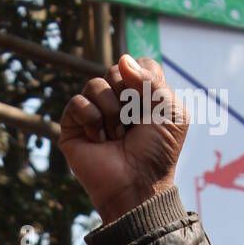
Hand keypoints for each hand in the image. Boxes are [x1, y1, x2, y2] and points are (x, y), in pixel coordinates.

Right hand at [59, 54, 189, 225]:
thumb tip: (121, 60)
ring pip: (95, 85)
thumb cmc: (157, 152)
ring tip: (117, 137)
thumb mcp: (170, 111)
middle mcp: (116, 99)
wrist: (138, 184)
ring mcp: (93, 112)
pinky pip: (77, 103)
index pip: (138, 64)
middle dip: (128, 98)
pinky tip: (100, 141)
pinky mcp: (73, 127)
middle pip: (115, 70)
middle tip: (132, 125)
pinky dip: (92, 121)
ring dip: (111, 113)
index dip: (145, 81)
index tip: (150, 108)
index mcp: (140, 93)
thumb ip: (151, 79)